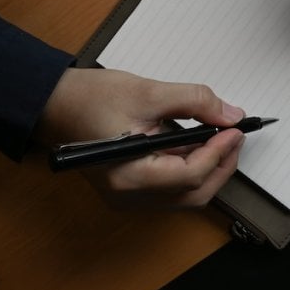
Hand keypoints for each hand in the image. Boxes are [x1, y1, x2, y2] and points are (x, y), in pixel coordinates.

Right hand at [34, 68, 245, 206]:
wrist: (54, 105)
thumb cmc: (88, 98)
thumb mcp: (147, 92)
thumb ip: (194, 102)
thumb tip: (230, 115)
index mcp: (130, 176)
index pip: (190, 175)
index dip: (219, 153)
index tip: (235, 130)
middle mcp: (129, 196)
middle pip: (193, 194)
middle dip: (221, 166)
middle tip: (234, 137)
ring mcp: (129, 197)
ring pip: (185, 195)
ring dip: (209, 169)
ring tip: (220, 138)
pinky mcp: (131, 189)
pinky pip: (171, 189)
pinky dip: (191, 169)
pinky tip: (199, 145)